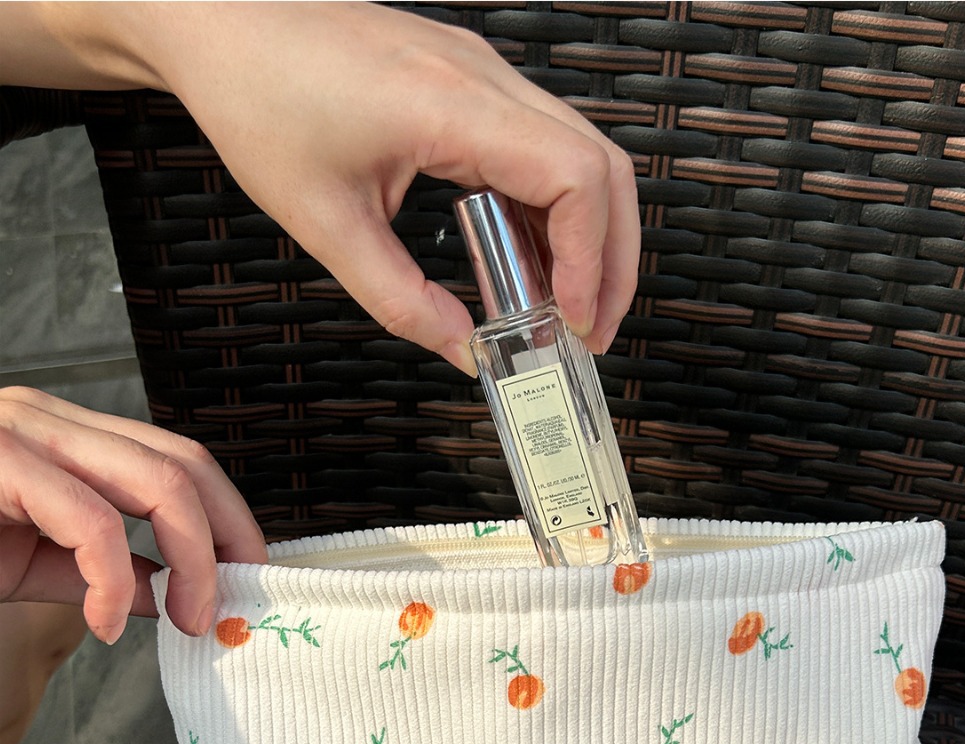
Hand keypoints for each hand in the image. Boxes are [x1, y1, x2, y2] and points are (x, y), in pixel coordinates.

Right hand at [0, 387, 267, 642]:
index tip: (244, 580)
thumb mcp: (35, 561)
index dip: (228, 520)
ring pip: (156, 481)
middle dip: (228, 538)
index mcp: (64, 435)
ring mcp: (24, 431)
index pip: (178, 459)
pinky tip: (106, 623)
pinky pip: (92, 522)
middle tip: (229, 607)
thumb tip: (172, 595)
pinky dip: (113, 584)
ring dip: (192, 564)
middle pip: (183, 463)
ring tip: (188, 621)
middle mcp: (48, 418)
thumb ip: (106, 571)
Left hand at [5, 3, 639, 367]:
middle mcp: (483, 78)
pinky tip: (529, 260)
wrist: (218, 17)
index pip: (576, 178)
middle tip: (589, 332)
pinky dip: (552, 210)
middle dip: (611, 260)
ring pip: (582, 154)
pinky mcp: (469, 80)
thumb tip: (464, 354)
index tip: (574, 322)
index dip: (592, 261)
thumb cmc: (258, 95)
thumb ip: (402, 302)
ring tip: (564, 308)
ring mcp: (482, 73)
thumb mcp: (326, 225)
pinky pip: (541, 145)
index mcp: (452, 105)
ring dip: (589, 236)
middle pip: (603, 168)